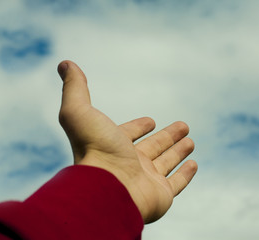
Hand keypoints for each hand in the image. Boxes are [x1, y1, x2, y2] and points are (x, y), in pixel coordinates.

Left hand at [57, 60, 197, 222]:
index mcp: (114, 146)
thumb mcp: (79, 112)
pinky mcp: (162, 195)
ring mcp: (147, 180)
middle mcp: (130, 163)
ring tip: (191, 141)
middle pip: (154, 147)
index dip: (138, 126)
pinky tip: (194, 163)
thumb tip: (64, 63)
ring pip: (167, 163)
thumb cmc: (94, 150)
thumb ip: (75, 88)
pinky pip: (177, 183)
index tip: (150, 121)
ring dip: (179, 151)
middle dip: (168, 136)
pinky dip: (186, 174)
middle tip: (183, 125)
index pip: (129, 133)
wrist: (106, 191)